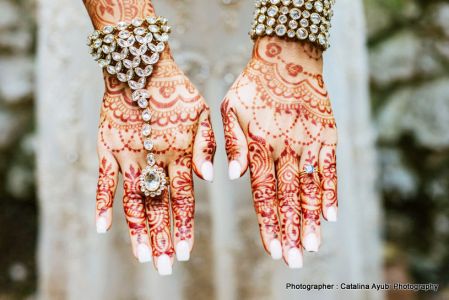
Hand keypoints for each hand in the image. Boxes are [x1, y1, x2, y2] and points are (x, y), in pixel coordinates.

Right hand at [84, 0, 215, 274]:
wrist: (141, 66)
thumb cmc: (176, 90)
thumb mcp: (202, 112)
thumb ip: (206, 145)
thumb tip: (209, 179)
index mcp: (180, 153)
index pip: (183, 199)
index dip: (183, 227)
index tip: (185, 253)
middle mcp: (155, 159)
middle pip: (159, 208)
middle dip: (163, 239)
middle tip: (164, 268)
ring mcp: (129, 155)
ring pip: (133, 201)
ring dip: (137, 231)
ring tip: (143, 257)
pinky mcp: (107, 148)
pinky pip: (102, 181)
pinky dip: (102, 204)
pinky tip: (101, 229)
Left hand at [221, 37, 336, 267]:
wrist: (288, 58)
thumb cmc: (253, 85)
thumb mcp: (231, 109)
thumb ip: (232, 145)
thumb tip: (231, 178)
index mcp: (260, 147)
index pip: (264, 195)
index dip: (269, 224)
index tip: (273, 249)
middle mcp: (286, 150)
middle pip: (288, 200)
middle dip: (290, 232)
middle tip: (294, 260)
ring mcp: (309, 144)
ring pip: (309, 190)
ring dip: (310, 220)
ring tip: (311, 247)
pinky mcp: (327, 136)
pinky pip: (330, 170)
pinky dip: (331, 193)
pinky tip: (330, 216)